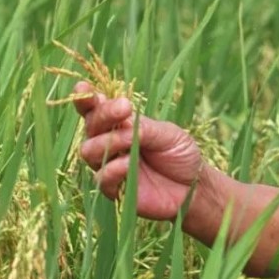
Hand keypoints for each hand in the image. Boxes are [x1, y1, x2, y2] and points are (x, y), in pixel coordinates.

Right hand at [72, 82, 203, 220]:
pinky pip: (102, 178)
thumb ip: (144, 127)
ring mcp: (109, 166)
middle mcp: (109, 143)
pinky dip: (112, 169)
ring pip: (88, 151)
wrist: (194, 186)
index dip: (85, 98)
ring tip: (130, 140)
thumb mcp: (168, 134)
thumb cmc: (180, 154)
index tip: (84, 89)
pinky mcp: (114, 189)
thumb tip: (122, 122)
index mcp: (120, 124)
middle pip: (90, 126)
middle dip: (104, 114)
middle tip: (124, 108)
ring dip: (107, 142)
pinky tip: (127, 163)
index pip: (96, 109)